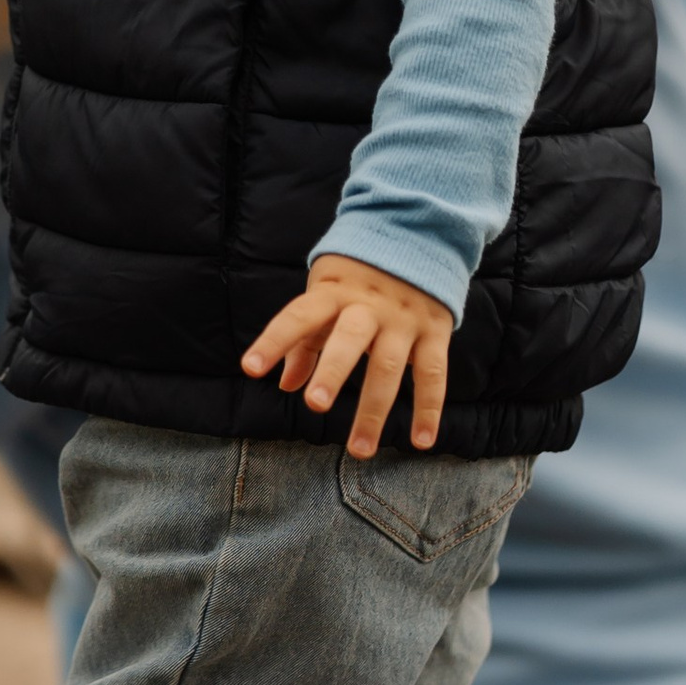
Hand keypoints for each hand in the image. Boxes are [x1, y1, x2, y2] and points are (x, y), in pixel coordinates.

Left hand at [242, 252, 455, 457]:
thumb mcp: (327, 293)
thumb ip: (305, 339)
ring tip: (359, 450)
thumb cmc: (358, 276)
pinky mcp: (435, 329)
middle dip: (333, 371)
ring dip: (374, 410)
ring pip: (390, 365)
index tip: (250, 368)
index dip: (274, 340)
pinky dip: (429, 409)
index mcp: (334, 292)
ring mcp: (404, 318)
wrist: (419, 233)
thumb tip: (285, 385)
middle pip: (349, 339)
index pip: (298, 315)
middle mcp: (369, 305)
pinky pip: (433, 373)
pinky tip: (421, 441)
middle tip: (315, 404)